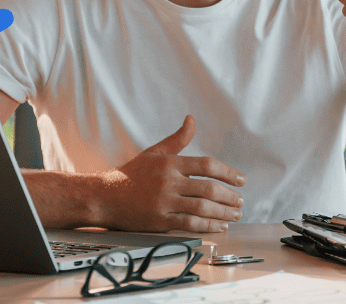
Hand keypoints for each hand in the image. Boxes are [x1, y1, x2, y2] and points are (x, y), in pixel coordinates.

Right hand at [97, 115, 245, 232]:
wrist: (104, 196)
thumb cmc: (131, 174)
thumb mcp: (154, 152)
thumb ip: (176, 139)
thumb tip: (191, 119)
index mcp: (169, 163)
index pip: (206, 165)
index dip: (228, 172)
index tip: (241, 180)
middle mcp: (168, 182)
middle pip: (208, 189)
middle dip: (229, 197)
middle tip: (240, 202)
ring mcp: (163, 202)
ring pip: (201, 208)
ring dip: (223, 213)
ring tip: (235, 215)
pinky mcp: (159, 221)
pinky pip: (189, 224)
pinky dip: (208, 226)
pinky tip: (219, 226)